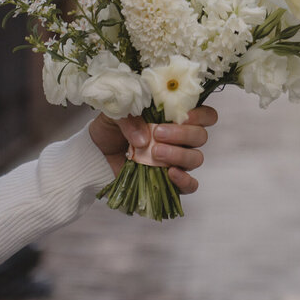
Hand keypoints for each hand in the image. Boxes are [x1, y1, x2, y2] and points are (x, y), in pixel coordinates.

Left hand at [88, 107, 218, 192]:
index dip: (200, 115)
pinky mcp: (168, 182)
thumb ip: (130, 117)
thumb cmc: (110, 129)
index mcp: (175, 119)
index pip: (205, 115)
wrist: (94, 155)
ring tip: (155, 152)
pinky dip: (184, 180)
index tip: (182, 115)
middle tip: (158, 133)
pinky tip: (170, 173)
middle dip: (183, 134)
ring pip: (196, 158)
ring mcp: (176, 161)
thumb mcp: (116, 114)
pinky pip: (190, 185)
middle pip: (201, 136)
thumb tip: (145, 137)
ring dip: (179, 154)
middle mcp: (181, 139)